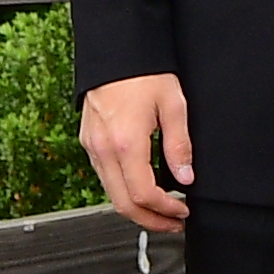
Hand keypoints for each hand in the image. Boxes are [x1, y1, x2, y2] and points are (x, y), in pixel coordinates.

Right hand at [79, 71, 196, 233]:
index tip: (183, 211)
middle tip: (173, 223)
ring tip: (161, 210)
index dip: (166, 210)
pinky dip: (123, 191)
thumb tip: (186, 177)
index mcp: (126, 143)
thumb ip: (179, 145)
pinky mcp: (88, 141)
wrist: (115, 49)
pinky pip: (104, 177)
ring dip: (136, 208)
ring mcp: (92, 146)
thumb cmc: (143, 71)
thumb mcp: (173, 105)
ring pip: (111, 194)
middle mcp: (103, 149)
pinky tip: (141, 188)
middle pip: (122, 205)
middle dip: (150, 221)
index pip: (144, 195)